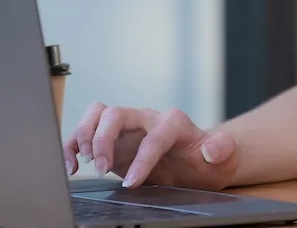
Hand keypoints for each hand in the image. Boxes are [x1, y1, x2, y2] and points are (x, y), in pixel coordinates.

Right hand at [64, 102, 238, 189]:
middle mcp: (147, 119)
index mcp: (174, 122)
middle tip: (101, 167)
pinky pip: (88, 130)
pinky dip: (75, 143)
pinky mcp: (114, 140)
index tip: (132, 183)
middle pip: (117, 113)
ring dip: (85, 135)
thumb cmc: (209, 160)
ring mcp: (129, 128)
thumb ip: (222, 150)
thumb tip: (212, 149)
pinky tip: (73, 163)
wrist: (199, 162)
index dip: (142, 158)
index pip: (154, 135)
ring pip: (98, 113)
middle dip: (104, 140)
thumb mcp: (224, 158)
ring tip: (83, 162)